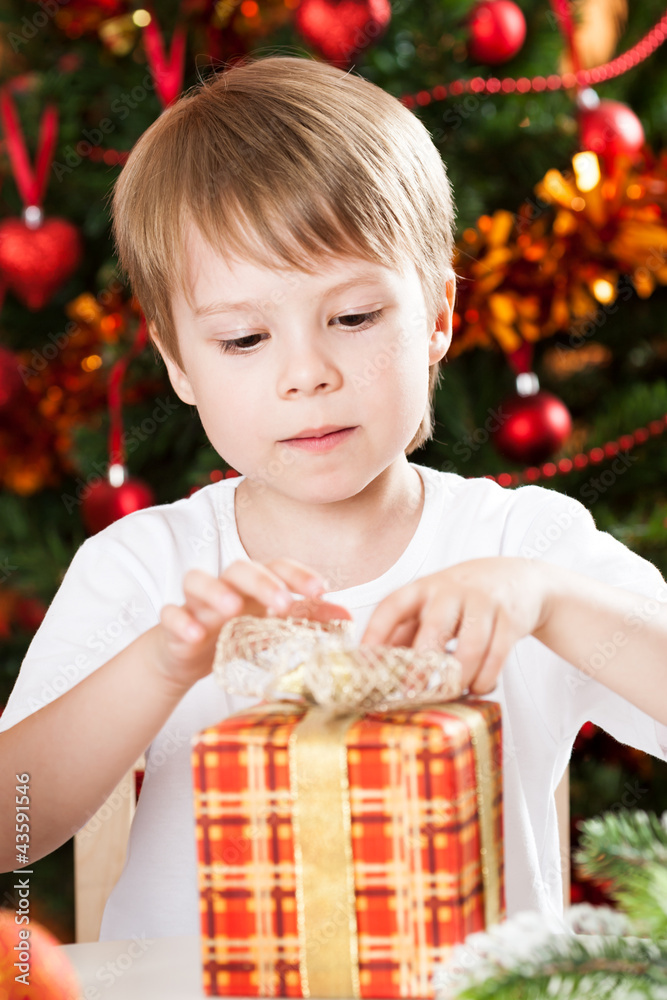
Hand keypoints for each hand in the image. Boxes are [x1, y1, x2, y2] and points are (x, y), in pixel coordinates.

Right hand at [154, 558, 331, 693]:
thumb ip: (306, 620)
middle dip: (263, 582)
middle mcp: (224, 586)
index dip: (298, 574)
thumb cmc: (233, 634)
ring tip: (233, 608)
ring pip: (197, 580)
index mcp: (253, 585)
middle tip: (284, 604)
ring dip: (216, 591)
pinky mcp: (171, 624)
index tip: (322, 590)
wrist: (185, 656)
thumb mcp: (272, 628)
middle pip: (240, 569)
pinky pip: (169, 614)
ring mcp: (195, 603)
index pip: (276, 566)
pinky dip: (180, 621)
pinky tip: (194, 634)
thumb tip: (348, 616)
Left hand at [359, 557, 549, 694]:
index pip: (392, 607)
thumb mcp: (430, 604)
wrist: (517, 578)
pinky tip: (477, 687)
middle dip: (422, 664)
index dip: (375, 634)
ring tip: (451, 693)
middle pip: (434, 628)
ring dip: (459, 678)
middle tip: (412, 692)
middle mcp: (451, 591)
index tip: (365, 664)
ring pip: (471, 646)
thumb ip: (406, 631)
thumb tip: (376, 668)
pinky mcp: (510, 618)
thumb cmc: (463, 596)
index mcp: (422, 588)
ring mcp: (483, 603)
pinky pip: (497, 655)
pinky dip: (485, 678)